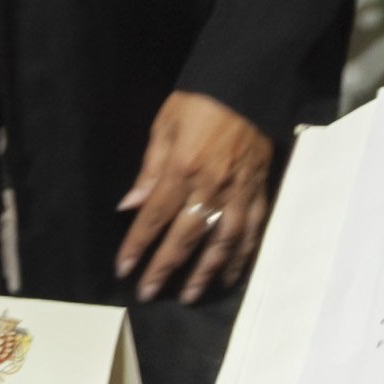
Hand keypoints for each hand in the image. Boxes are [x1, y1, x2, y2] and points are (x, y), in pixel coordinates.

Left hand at [117, 88, 270, 301]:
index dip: (138, 245)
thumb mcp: (164, 128)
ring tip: (189, 295)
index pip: (155, 217)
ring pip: (222, 243)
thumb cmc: (198, 104)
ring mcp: (239, 194)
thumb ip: (148, 170)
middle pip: (186, 237)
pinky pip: (252, 234)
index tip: (123, 268)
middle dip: (165, 268)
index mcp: (182, 170)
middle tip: (149, 292)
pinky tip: (229, 275)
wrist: (247, 89)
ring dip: (204, 273)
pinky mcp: (260, 194)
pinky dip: (240, 258)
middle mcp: (211, 188)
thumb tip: (130, 206)